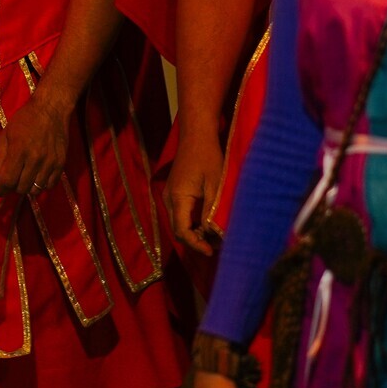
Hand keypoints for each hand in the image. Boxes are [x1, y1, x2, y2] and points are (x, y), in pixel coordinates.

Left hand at [0, 92, 70, 198]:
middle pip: (21, 188)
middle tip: (9, 180)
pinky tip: (36, 177)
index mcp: (19, 150)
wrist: (51, 108)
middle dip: (11, 187)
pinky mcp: (61, 163)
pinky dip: (41, 185)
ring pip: (35, 190)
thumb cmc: (25, 119)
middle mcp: (35, 158)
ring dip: (26, 187)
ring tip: (23, 178)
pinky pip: (50, 185)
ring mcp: (50, 162)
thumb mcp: (6, 135)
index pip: (7, 181)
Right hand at [167, 125, 225, 251]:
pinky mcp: (176, 193)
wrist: (196, 136)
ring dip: (196, 232)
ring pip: (180, 223)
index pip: (182, 231)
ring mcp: (171, 196)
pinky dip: (194, 223)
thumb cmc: (208, 157)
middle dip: (197, 241)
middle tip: (217, 246)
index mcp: (178, 198)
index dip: (196, 245)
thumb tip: (213, 234)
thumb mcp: (215, 185)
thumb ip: (212, 210)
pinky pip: (182, 214)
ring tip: (216, 236)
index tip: (211, 252)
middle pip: (179, 230)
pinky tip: (209, 222)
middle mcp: (169, 199)